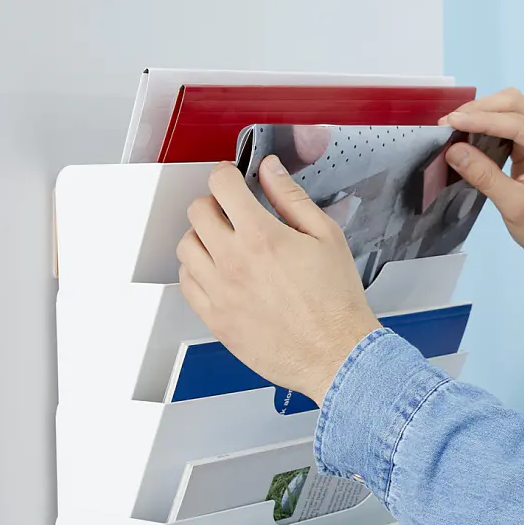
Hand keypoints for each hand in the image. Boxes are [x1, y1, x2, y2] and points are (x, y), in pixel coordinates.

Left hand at [176, 157, 381, 404]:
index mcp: (261, 236)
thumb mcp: (326, 236)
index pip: (221, 185)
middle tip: (230, 210)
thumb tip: (270, 170)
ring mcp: (219, 292)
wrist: (336, 354)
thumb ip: (292, 198)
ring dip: (202, 236)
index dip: (226, 173)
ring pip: (186, 246)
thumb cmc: (337, 302)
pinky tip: (217, 270)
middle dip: (213, 202)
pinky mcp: (215, 318)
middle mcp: (233, 262)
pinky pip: (187, 283)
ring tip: (223, 241)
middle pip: (197, 212)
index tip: (232, 177)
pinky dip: (196, 269)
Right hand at [441, 88, 523, 278]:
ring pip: (513, 110)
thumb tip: (453, 150)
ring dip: (483, 114)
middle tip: (449, 123)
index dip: (482, 119)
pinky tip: (470, 133)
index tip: (451, 121)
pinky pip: (511, 124)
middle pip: (516, 105)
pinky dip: (489, 125)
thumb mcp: (514, 206)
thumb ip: (484, 175)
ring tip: (455, 126)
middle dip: (481, 110)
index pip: (517, 123)